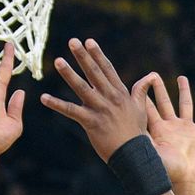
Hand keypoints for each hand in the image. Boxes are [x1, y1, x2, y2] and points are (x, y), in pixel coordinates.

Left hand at [43, 39, 159, 161]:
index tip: (88, 41)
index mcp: (120, 93)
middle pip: (94, 73)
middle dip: (83, 56)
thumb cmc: (137, 132)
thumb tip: (150, 77)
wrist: (133, 153)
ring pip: (81, 88)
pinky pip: (71, 111)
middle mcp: (110, 97)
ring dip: (69, 74)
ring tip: (58, 61)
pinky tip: (44, 98)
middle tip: (72, 42)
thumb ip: (141, 91)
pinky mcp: (91, 122)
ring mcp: (100, 109)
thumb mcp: (141, 108)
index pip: (107, 69)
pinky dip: (57, 104)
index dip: (97, 54)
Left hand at [143, 75, 194, 190]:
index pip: (148, 108)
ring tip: (181, 78)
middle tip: (154, 75)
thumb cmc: (168, 170)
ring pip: (185, 105)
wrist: (187, 182)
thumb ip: (140, 138)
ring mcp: (187, 130)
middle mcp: (171, 127)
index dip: (143, 95)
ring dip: (184, 92)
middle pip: (164, 102)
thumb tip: (123, 127)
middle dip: (159, 89)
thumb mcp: (151, 152)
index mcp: (158, 130)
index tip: (140, 81)